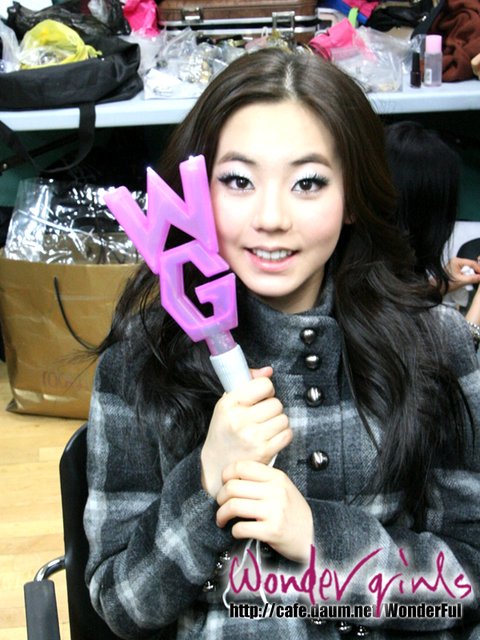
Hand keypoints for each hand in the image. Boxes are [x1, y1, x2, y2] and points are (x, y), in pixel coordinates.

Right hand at [201, 367, 291, 497]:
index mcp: (229, 404)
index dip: (266, 390)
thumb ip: (247, 383)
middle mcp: (239, 419)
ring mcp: (252, 436)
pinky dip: (282, 435)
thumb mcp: (227, 404)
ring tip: (265, 427)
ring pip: (283, 418)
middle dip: (272, 408)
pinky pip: (287, 434)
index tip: (261, 397)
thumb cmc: (224, 431)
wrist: (217, 464)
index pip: (263, 385)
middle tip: (262, 415)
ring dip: (278, 422)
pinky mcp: (263, 451)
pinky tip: (271, 437)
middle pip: (276, 403)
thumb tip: (268, 370)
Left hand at [216, 460, 312, 563]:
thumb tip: (231, 478)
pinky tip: (237, 531)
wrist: (313, 534)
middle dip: (220, 497)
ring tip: (222, 519)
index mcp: (276, 476)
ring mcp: (274, 511)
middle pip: (232, 487)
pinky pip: (240, 528)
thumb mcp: (282, 487)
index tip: (224, 484)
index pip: (241, 466)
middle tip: (221, 504)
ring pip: (233, 506)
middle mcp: (275, 491)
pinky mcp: (271, 531)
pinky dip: (234, 531)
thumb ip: (261, 479)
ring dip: (222, 514)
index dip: (226, 475)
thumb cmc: (292, 511)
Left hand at [446, 257, 479, 291]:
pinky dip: (468, 274)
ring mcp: (454, 264)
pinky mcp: (454, 268)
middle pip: (470, 264)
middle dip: (475, 271)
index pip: (472, 263)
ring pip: (468, 267)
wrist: (437, 287)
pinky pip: (464, 270)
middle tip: (479, 277)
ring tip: (475, 278)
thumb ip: (473, 278)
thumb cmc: (447, 283)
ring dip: (472, 273)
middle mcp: (455, 260)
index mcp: (456, 261)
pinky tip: (469, 278)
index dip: (479, 269)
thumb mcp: (461, 281)